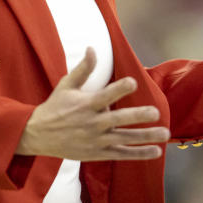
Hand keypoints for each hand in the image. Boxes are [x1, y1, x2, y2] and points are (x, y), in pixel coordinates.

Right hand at [16, 47, 169, 160]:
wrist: (38, 135)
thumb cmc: (55, 107)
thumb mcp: (66, 85)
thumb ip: (83, 69)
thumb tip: (92, 48)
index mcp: (86, 104)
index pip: (106, 96)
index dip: (120, 88)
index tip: (133, 82)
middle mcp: (93, 123)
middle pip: (119, 120)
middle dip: (138, 116)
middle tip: (155, 113)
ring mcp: (97, 140)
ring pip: (125, 139)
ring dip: (146, 137)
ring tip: (164, 134)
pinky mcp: (98, 153)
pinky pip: (122, 154)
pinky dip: (139, 154)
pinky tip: (156, 151)